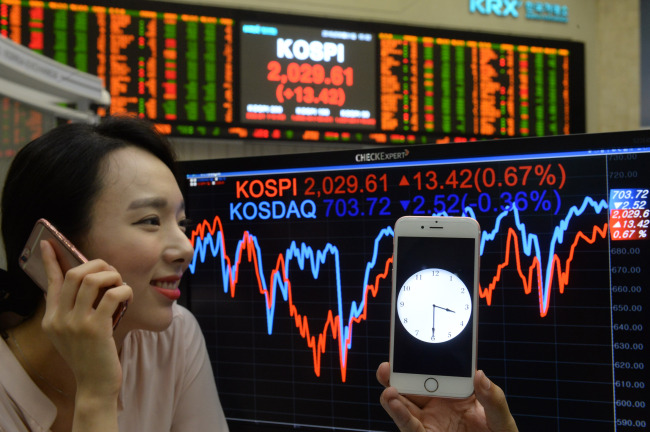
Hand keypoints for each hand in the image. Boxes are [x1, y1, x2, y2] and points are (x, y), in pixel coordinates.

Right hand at [40, 239, 132, 397]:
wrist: (95, 385)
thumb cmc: (90, 356)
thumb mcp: (71, 334)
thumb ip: (72, 311)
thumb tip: (85, 283)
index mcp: (52, 319)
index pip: (50, 282)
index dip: (51, 261)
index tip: (48, 243)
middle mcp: (59, 319)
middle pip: (73, 275)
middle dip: (96, 265)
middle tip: (110, 272)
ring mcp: (76, 324)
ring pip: (92, 280)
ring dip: (112, 276)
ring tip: (120, 285)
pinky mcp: (96, 329)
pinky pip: (112, 295)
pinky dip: (124, 290)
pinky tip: (127, 296)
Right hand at [376, 362, 517, 431]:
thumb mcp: (501, 419)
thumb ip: (493, 399)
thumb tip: (480, 375)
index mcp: (456, 393)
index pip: (437, 372)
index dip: (424, 359)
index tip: (412, 348)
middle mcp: (439, 404)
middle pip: (413, 385)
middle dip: (398, 374)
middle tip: (388, 366)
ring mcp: (430, 421)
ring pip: (405, 405)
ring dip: (393, 395)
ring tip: (389, 389)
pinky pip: (410, 426)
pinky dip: (400, 414)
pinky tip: (394, 403)